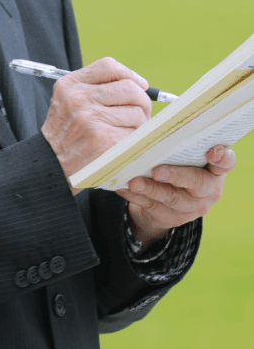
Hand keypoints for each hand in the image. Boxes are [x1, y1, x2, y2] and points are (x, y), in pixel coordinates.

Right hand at [41, 57, 151, 191]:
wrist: (50, 165)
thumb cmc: (66, 133)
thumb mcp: (68, 101)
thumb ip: (94, 88)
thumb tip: (138, 85)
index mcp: (69, 85)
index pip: (108, 66)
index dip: (130, 74)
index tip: (139, 85)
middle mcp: (79, 99)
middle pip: (129, 88)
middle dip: (142, 101)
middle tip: (140, 113)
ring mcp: (91, 119)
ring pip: (137, 112)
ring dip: (139, 124)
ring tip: (126, 132)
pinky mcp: (105, 141)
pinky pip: (136, 134)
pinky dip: (136, 140)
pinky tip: (123, 145)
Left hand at [116, 145, 236, 247]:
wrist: (168, 202)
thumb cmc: (176, 166)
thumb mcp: (181, 156)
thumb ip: (175, 144)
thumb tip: (154, 129)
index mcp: (214, 170)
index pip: (225, 163)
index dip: (222, 157)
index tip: (212, 151)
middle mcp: (208, 190)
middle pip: (197, 183)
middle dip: (176, 176)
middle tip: (157, 171)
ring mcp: (192, 207)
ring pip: (171, 199)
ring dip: (151, 189)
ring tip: (134, 182)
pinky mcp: (173, 218)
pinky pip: (152, 207)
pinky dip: (135, 197)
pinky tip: (123, 188)